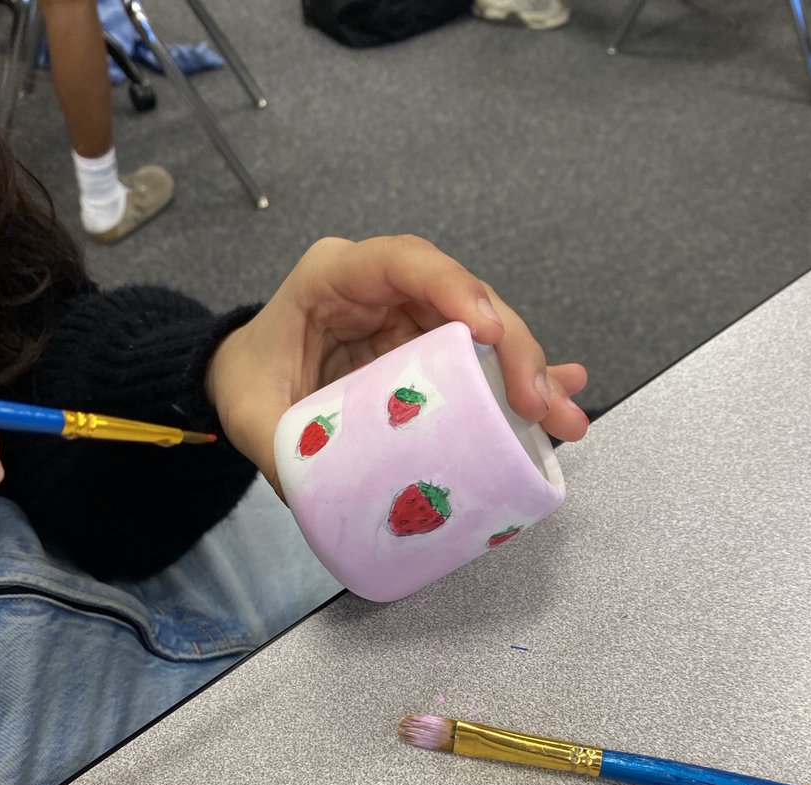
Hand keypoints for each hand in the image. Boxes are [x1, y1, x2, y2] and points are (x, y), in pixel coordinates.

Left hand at [206, 235, 588, 493]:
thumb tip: (328, 495)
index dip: (451, 286)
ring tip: (564, 417)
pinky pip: (482, 361)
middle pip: (462, 298)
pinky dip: (519, 383)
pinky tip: (561, 401)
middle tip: (537, 401)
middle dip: (511, 347)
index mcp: (334, 277)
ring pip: (485, 330)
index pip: (400, 262)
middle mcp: (384, 288)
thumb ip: (282, 446)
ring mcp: (412, 318)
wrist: (246, 376)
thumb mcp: (250, 413)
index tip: (486, 329)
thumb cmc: (248, 376)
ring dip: (531, 372)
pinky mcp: (430, 350)